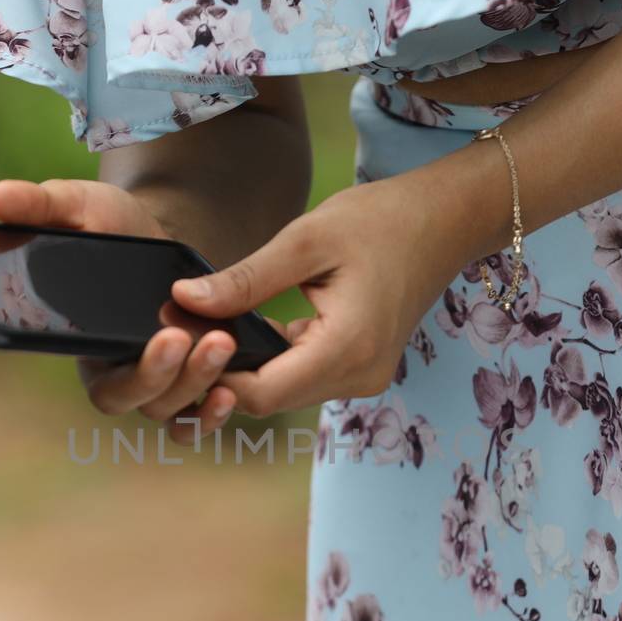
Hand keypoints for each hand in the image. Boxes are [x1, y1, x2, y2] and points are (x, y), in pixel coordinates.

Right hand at [0, 179, 240, 438]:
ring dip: (201, 382)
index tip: (163, 337)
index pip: (102, 386)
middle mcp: (121, 376)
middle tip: (188, 336)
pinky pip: (201, 418)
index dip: (133, 375)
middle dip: (168, 377)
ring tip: (222, 340)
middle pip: (141, 403)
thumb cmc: (110, 226)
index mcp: (85, 348)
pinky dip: (215, 414)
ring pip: (176, 411)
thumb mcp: (79, 207)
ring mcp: (160, 384)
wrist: (161, 234)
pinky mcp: (193, 381)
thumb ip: (41, 207)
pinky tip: (232, 390)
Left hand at [169, 173, 467, 416]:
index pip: (262, 394)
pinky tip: (249, 327)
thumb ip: (245, 279)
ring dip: (247, 367)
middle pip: (269, 399)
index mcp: (347, 347)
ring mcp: (363, 377)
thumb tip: (183, 300)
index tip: (178, 340)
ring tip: (210, 326)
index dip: (213, 375)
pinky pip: (302, 378)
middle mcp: (359, 376)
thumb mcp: (305, 240)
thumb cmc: (380, 221)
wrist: (443, 222)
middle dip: (223, 373)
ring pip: (284, 392)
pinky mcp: (360, 368)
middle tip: (182, 331)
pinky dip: (272, 360)